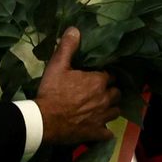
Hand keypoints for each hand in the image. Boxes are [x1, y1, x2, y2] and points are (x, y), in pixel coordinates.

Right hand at [35, 28, 119, 144]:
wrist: (44, 120)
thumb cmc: (51, 91)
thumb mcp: (57, 65)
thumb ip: (68, 47)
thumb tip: (75, 29)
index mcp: (98, 81)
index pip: (110, 76)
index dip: (104, 76)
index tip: (97, 76)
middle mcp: (105, 99)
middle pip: (116, 93)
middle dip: (110, 91)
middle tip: (100, 91)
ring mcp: (102, 117)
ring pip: (116, 111)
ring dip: (111, 108)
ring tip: (102, 107)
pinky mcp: (96, 132)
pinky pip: (108, 132)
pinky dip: (105, 130)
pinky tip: (100, 128)